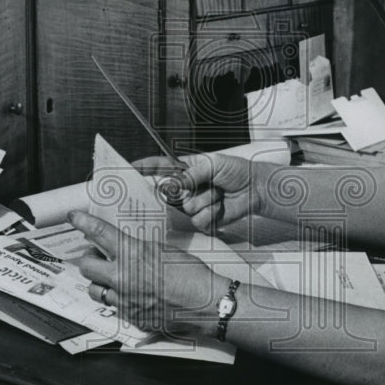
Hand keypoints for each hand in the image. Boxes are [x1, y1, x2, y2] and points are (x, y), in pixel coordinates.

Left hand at [69, 210, 214, 333]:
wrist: (205, 303)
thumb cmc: (192, 275)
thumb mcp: (164, 251)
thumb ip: (140, 250)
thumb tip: (128, 249)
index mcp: (133, 254)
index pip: (99, 233)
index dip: (83, 222)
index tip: (74, 217)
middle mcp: (123, 277)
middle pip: (87, 266)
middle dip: (90, 259)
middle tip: (98, 257)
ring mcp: (125, 300)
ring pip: (95, 290)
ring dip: (100, 282)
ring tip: (112, 278)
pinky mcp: (130, 317)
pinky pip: (114, 307)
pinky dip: (118, 299)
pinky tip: (132, 295)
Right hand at [133, 153, 259, 230]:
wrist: (255, 189)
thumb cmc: (237, 171)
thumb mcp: (213, 164)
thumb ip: (192, 173)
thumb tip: (176, 184)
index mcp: (186, 169)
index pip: (160, 166)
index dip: (145, 168)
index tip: (130, 168)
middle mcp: (187, 187)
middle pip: (169, 192)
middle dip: (182, 191)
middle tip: (200, 185)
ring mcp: (194, 204)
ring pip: (187, 207)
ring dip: (206, 200)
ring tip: (219, 193)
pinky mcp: (203, 219)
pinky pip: (198, 220)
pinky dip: (211, 213)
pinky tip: (220, 206)